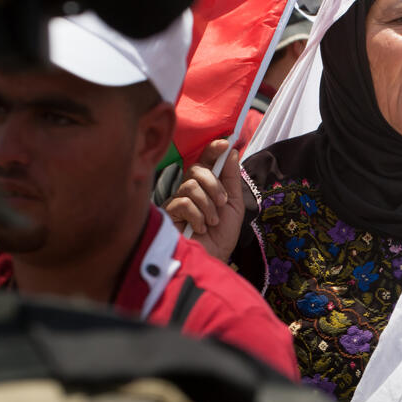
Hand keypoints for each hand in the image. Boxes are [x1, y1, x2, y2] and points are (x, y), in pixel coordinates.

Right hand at [164, 139, 243, 261]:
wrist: (214, 258)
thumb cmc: (222, 235)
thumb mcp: (234, 204)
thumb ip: (232, 178)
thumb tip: (231, 151)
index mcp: (206, 185)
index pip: (205, 160)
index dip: (212, 149)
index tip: (224, 143)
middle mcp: (189, 190)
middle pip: (196, 169)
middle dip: (213, 184)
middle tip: (221, 202)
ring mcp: (177, 200)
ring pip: (191, 185)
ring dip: (207, 205)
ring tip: (211, 222)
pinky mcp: (167, 213)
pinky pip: (183, 202)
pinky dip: (197, 216)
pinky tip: (198, 228)